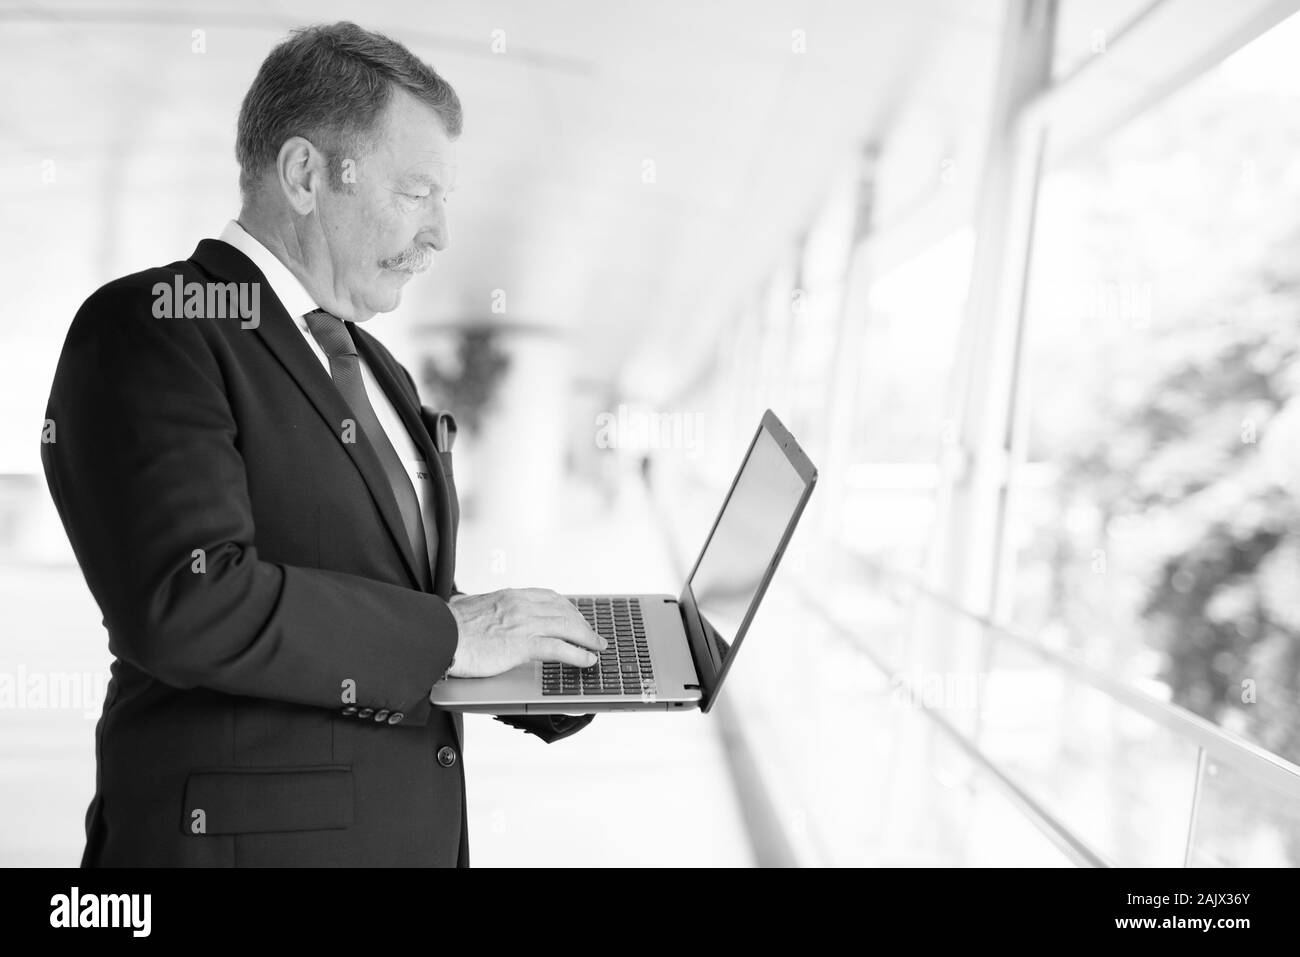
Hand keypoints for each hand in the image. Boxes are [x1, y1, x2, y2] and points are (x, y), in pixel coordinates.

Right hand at [445, 588, 606, 677]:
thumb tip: (464, 603)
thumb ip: (474, 604)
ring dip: (587, 638)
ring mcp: (524, 624)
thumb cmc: (446, 626)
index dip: (567, 608)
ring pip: (567, 628)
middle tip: (593, 634)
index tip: (575, 615)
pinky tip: (587, 660)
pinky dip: (578, 654)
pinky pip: (560, 649)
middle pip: (564, 611)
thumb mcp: (465, 606)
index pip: (549, 597)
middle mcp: (522, 605)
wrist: (439, 635)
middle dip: (582, 623)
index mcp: (510, 596)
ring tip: (598, 647)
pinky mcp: (523, 645)